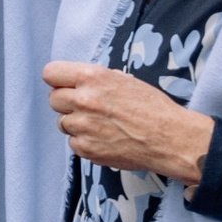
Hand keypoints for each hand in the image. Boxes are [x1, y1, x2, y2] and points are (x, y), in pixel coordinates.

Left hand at [43, 61, 214, 184]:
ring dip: (76, 123)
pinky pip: (73, 142)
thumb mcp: (124, 80)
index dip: (58, 80)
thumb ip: (96, 80)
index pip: (51, 73)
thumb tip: (77, 82)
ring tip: (101, 124)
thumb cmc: (152, 107)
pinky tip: (105, 138)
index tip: (65, 85)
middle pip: (54, 99)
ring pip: (62, 122)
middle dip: (67, 103)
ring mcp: (83, 126)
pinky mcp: (86, 148)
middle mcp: (83, 100)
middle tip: (87, 107)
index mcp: (92, 77)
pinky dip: (85, 142)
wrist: (170, 138)